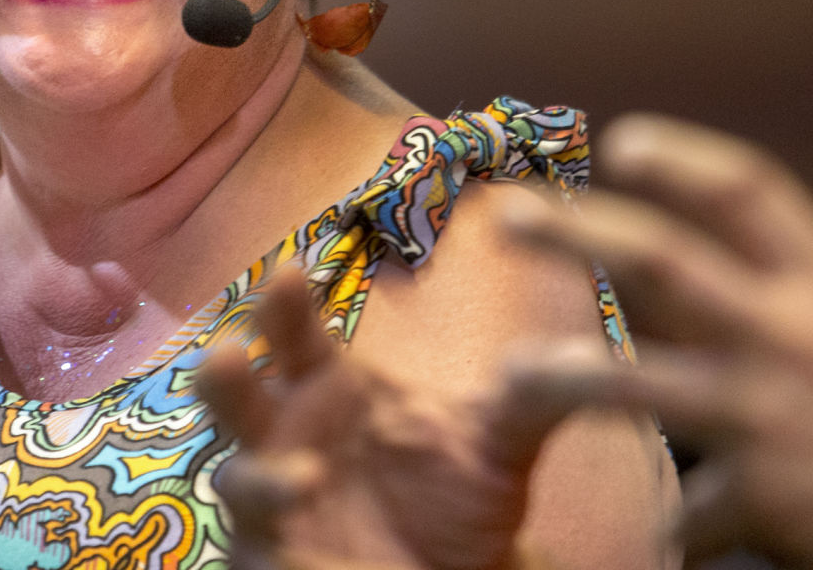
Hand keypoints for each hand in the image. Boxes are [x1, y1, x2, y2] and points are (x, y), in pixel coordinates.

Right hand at [197, 267, 578, 569]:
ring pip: (233, 475)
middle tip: (235, 353)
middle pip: (234, 391)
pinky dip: (277, 532)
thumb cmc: (462, 497)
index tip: (291, 272)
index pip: (293, 332)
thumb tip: (587, 351)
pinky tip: (312, 518)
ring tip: (307, 479)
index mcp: (331, 388)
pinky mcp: (269, 558)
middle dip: (225, 373)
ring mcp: (271, 499)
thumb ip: (534, 396)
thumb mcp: (503, 444)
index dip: (283, 302)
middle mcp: (287, 435)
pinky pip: (253, 544)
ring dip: (259, 475)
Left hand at [504, 114, 812, 569]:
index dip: (680, 157)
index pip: (749, 192)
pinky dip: (680, 531)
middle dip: (579, 230)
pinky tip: (677, 545)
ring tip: (509, 379)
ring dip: (567, 379)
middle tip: (510, 214)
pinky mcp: (761, 503)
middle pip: (663, 263)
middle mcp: (790, 340)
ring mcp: (768, 421)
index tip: (621, 138)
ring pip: (640, 387)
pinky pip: (691, 516)